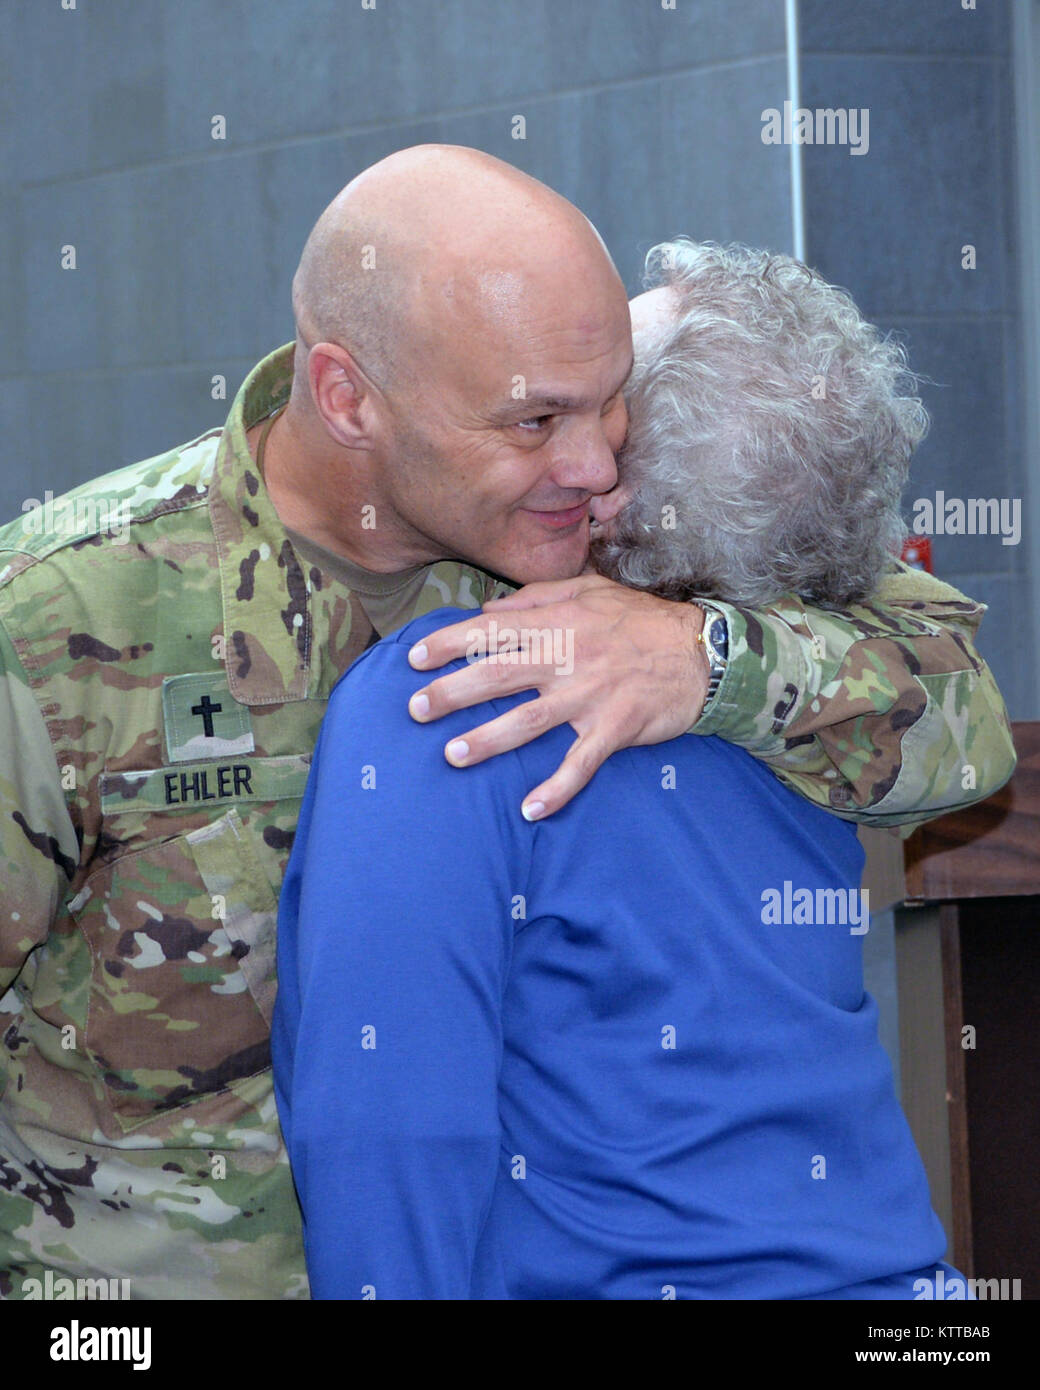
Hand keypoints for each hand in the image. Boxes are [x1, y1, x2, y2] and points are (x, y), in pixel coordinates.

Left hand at [406, 574, 708, 818]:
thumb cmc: (640, 620)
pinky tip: (531, 810)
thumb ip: (537, 597)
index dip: (449, 643)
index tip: (414, 658)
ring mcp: (591, 694)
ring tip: (453, 755)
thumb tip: (487, 608)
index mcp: (558, 621)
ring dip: (490, 739)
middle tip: (415, 709)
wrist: (703, 651)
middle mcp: (569, 656)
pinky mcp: (616, 726)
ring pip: (531, 719)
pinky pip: (582, 762)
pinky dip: (558, 788)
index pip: (492, 629)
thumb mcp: (589, 590)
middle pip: (499, 674)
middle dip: (453, 691)